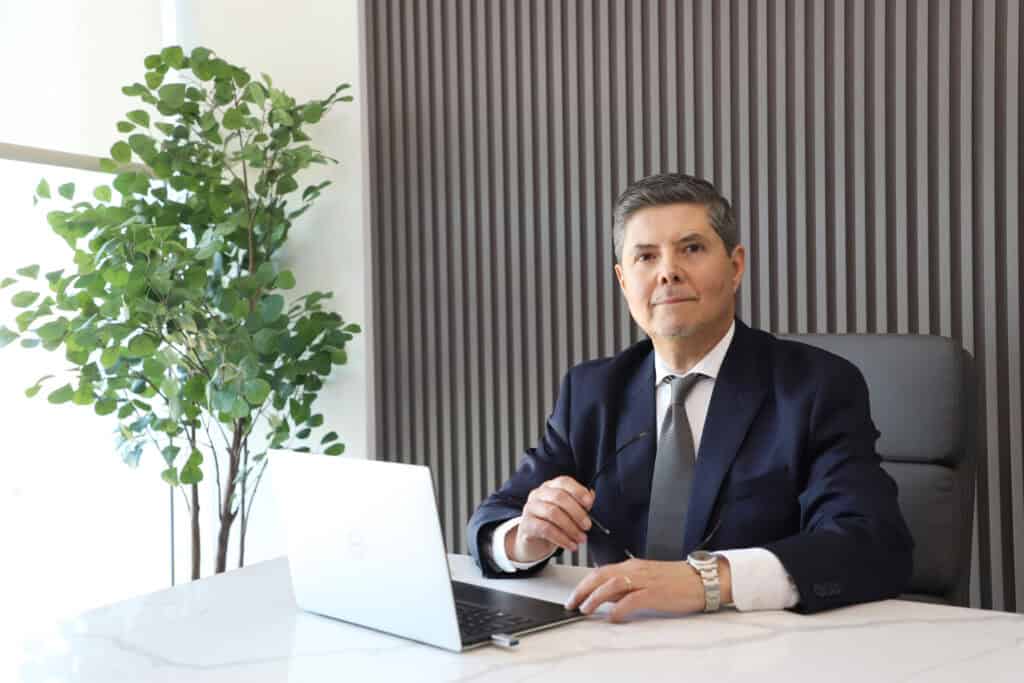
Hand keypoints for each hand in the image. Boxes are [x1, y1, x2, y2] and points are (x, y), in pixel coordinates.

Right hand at [506, 475, 593, 561]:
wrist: (535, 541)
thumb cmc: (554, 522)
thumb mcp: (568, 511)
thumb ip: (580, 504)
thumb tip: (590, 497)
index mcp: (551, 486)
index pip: (564, 482)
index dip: (578, 491)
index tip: (589, 504)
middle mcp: (539, 494)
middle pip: (559, 497)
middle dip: (577, 513)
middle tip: (587, 526)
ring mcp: (530, 508)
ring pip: (553, 513)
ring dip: (571, 528)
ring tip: (581, 538)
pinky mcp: (526, 524)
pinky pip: (546, 529)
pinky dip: (562, 539)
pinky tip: (571, 545)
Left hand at [565, 557, 731, 622]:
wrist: (702, 579)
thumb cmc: (676, 581)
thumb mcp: (646, 580)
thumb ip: (626, 587)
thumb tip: (605, 598)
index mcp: (632, 566)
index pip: (600, 572)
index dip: (583, 584)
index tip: (573, 596)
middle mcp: (635, 569)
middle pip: (601, 576)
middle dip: (582, 590)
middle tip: (571, 604)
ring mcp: (645, 580)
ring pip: (612, 585)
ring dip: (595, 598)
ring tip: (586, 610)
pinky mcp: (655, 592)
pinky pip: (632, 599)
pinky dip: (619, 608)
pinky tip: (613, 617)